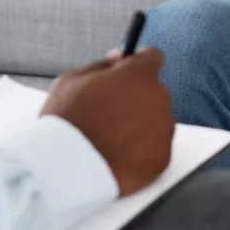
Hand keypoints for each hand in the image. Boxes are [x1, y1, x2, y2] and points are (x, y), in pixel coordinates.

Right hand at [41, 49, 173, 196]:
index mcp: (137, 75)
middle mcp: (158, 98)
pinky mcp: (163, 158)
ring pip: (156, 121)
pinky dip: (142, 151)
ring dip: (141, 125)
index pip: (152, 58)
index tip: (129, 73)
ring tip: (111, 139)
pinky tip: (119, 155)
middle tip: (111, 114)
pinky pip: (156, 148)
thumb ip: (101, 66)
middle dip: (137, 98)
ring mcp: (163, 130)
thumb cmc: (66, 124)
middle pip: (153, 92)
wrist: (69, 171)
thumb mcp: (71, 81)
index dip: (138, 65)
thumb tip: (118, 59)